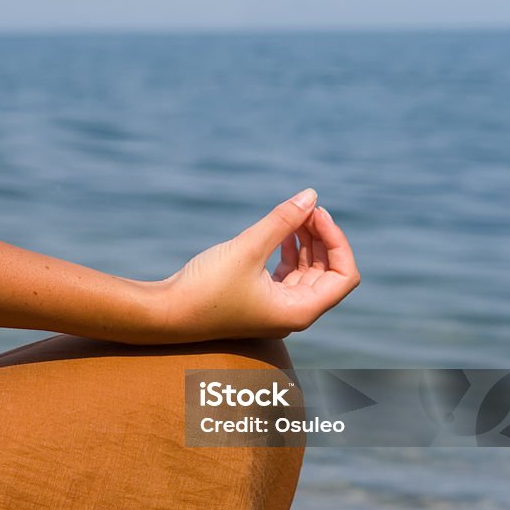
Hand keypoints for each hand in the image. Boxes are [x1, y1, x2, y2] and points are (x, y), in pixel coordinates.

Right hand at [157, 189, 360, 340]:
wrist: (165, 313)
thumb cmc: (205, 287)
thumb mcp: (247, 249)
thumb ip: (282, 221)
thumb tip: (311, 195)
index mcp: (299, 312)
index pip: (343, 277)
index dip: (336, 242)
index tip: (316, 213)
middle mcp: (293, 314)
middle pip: (327, 272)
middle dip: (321, 237)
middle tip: (305, 206)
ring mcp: (277, 309)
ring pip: (307, 272)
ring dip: (306, 242)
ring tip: (296, 213)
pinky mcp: (260, 300)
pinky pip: (287, 275)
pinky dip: (289, 252)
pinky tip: (282, 231)